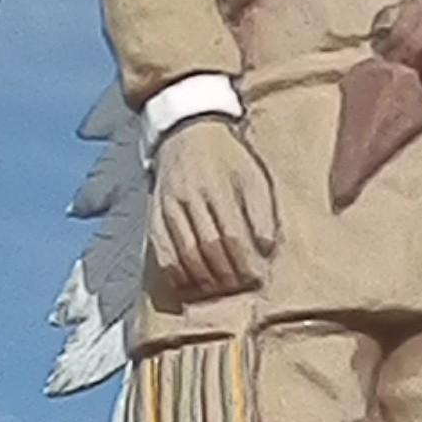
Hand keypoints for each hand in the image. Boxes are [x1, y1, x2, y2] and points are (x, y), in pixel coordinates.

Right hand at [148, 118, 275, 298]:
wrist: (187, 132)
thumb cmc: (227, 159)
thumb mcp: (252, 176)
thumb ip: (262, 211)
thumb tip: (266, 248)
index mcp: (219, 186)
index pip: (232, 234)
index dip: (244, 261)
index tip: (255, 278)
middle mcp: (191, 197)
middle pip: (208, 247)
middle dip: (226, 274)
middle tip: (238, 287)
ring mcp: (170, 207)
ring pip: (185, 252)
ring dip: (203, 278)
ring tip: (218, 288)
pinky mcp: (155, 214)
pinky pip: (162, 250)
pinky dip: (176, 272)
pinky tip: (189, 284)